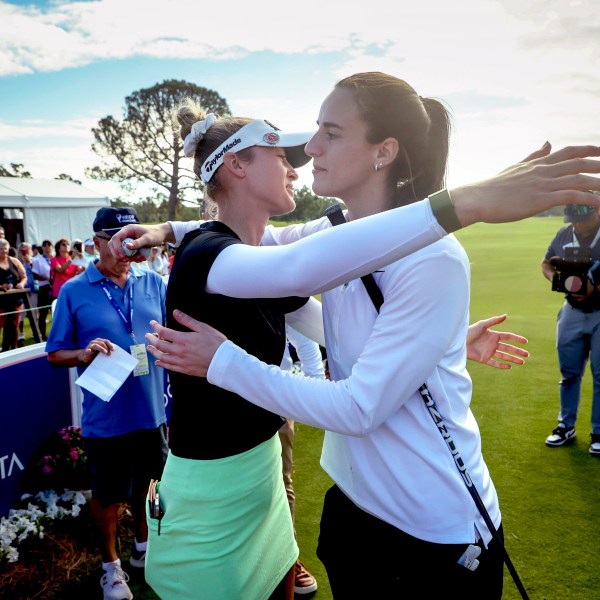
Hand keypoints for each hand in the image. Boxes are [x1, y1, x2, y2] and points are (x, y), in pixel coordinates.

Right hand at [78, 338, 113, 363]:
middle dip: (107, 348)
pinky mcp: (86, 350)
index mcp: (99, 341)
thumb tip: (114, 352)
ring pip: (96, 345)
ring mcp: (90, 345)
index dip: (110, 345)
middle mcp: (95, 342)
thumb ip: (107, 350)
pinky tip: (90, 351)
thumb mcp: (102, 351)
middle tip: (109, 354)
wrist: (86, 357)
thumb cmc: (96, 353)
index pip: (106, 341)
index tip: (113, 350)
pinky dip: (88, 350)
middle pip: (102, 343)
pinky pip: (87, 350)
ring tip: (105, 352)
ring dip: (101, 349)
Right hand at [108, 223, 173, 260]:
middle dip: (118, 253)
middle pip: (113, 244)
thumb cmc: (155, 235)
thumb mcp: (147, 239)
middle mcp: (125, 234)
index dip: (116, 248)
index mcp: (127, 230)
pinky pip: (126, 253)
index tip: (122, 256)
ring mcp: (126, 239)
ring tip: (140, 257)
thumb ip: (137, 243)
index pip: (115, 238)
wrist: (160, 234)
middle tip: (126, 260)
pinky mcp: (130, 245)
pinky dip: (132, 257)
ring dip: (128, 256)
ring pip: (119, 250)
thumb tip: (127, 246)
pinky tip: (141, 257)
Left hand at [145, 309, 227, 376]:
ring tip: (149, 348)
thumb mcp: (203, 327)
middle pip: (160, 345)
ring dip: (154, 352)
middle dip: (151, 339)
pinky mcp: (184, 369)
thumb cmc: (215, 343)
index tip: (152, 324)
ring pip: (162, 357)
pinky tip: (158, 362)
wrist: (223, 361)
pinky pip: (169, 367)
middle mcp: (179, 351)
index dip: (156, 327)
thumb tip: (175, 312)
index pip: (164, 332)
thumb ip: (187, 320)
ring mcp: (181, 361)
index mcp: (183, 339)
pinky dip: (162, 364)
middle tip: (147, 335)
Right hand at [451, 143, 599, 225]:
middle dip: (599, 165)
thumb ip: (533, 156)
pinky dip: (588, 198)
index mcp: (537, 164)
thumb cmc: (491, 188)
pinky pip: (571, 196)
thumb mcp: (515, 168)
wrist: (477, 199)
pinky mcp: (540, 199)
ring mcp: (542, 184)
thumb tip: (547, 143)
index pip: (568, 152)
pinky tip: (599, 203)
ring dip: (598, 182)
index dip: (588, 150)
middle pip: (579, 163)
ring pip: (579, 179)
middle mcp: (543, 171)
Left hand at [466, 314, 528, 368]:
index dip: (517, 339)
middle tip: (527, 355)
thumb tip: (506, 315)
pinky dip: (501, 365)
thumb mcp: (482, 325)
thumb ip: (494, 321)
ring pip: (504, 356)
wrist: (459, 341)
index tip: (526, 342)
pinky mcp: (484, 359)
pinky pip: (494, 363)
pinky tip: (509, 367)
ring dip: (513, 359)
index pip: (508, 337)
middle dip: (518, 351)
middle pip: (508, 348)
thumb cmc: (469, 331)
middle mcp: (493, 344)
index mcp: (494, 335)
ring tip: (522, 362)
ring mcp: (489, 352)